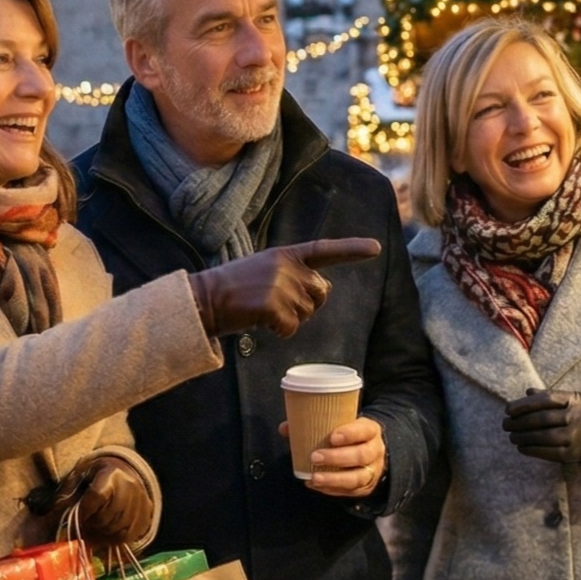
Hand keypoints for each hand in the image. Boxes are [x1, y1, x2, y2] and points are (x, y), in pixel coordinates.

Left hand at [55, 455, 153, 551]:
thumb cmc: (94, 476)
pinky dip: (115, 538)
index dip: (84, 511)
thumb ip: (64, 497)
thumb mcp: (77, 479)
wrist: (123, 470)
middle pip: (107, 517)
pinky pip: (129, 535)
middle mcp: (130, 487)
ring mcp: (141, 501)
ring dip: (102, 534)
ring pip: (118, 529)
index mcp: (110, 474)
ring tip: (95, 528)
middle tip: (84, 524)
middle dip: (92, 524)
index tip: (76, 518)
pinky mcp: (147, 513)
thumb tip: (45, 517)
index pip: (96, 496)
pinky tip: (107, 532)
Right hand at [188, 238, 381, 338]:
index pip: (324, 250)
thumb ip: (295, 274)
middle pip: (321, 292)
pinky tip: (259, 321)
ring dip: (290, 319)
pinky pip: (292, 328)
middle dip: (308, 304)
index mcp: (286, 254)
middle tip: (277, 305)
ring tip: (262, 310)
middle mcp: (287, 266)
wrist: (204, 299)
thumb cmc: (234, 289)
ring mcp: (281, 284)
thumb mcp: (265, 270)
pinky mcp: (273, 305)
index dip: (351, 250)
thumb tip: (323, 288)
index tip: (376, 248)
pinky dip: (278, 331)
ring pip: (307, 313)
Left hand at [280, 415, 386, 497]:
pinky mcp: (365, 487)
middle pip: (361, 456)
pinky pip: (350, 491)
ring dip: (334, 478)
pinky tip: (316, 485)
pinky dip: (332, 489)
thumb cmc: (349, 435)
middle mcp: (375, 451)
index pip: (364, 430)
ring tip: (314, 477)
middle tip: (315, 457)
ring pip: (357, 477)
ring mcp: (372, 470)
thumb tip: (285, 428)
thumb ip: (313, 424)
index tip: (332, 437)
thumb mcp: (339, 425)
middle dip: (337, 458)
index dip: (350, 434)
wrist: (369, 451)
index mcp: (370, 430)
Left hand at [503, 390, 580, 467]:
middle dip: (519, 422)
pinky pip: (548, 452)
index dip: (524, 404)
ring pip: (544, 436)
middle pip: (542, 419)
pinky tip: (521, 447)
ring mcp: (577, 436)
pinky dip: (532, 450)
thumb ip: (551, 396)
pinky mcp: (574, 454)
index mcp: (576, 399)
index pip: (546, 399)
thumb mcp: (573, 399)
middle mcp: (578, 417)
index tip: (507, 409)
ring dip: (523, 437)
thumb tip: (527, 392)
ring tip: (511, 436)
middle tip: (505, 424)